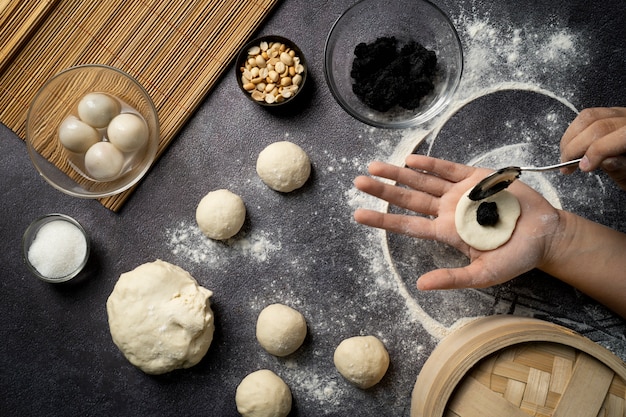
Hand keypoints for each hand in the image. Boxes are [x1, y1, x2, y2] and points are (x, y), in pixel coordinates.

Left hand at [353, 155, 562, 290]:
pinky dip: (430, 164)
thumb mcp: (484, 274)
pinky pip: (448, 169)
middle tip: (358, 183)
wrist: (545, 235)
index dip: (383, 220)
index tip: (358, 214)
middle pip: (408, 199)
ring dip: (398, 173)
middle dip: (383, 191)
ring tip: (374, 167)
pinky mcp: (476, 177)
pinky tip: (410, 160)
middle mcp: (447, 210)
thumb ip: (454, 278)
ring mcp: (460, 193)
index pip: (408, 225)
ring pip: (422, 181)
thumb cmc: (515, 257)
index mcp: (445, 232)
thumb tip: (421, 285)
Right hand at [560, 107, 625, 189]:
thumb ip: (621, 168)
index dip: (594, 152)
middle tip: (567, 165)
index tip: (583, 167)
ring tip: (566, 155)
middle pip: (597, 125)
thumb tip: (603, 161)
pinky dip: (575, 131)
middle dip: (576, 147)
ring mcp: (621, 114)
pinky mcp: (612, 114)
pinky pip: (589, 116)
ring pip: (589, 116)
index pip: (614, 137)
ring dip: (571, 137)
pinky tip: (574, 145)